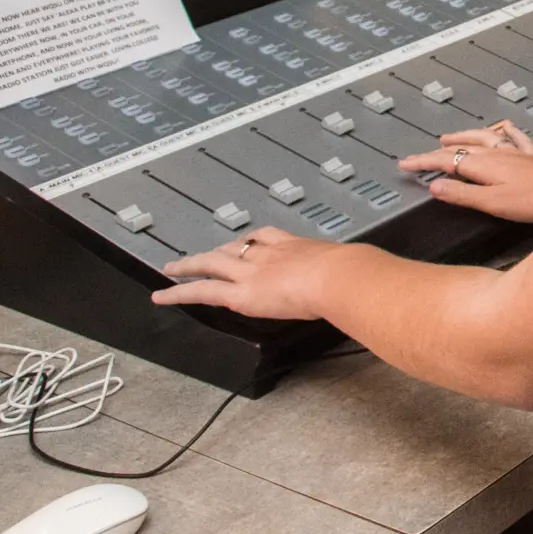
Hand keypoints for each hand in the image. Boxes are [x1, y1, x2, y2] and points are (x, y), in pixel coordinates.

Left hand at [153, 226, 354, 319]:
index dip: (252, 241)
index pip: (268, 238)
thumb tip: (369, 281)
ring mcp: (252, 271)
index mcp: (296, 246)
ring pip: (212, 263)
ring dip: (190, 264)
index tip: (246, 243)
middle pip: (235, 246)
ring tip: (172, 268)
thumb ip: (350, 273)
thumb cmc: (353, 274)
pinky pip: (204, 291)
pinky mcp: (241, 293)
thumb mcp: (352, 267)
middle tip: (199, 255)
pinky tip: (163, 296)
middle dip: (217, 250)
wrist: (339, 277)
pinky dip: (179, 292)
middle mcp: (269, 253)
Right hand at [401, 127, 532, 222]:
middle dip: (436, 151)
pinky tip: (504, 127)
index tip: (404, 164)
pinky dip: (504, 131)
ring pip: (484, 137)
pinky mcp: (532, 157)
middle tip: (418, 156)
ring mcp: (515, 152)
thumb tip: (434, 186)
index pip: (445, 161)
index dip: (423, 163)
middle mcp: (498, 153)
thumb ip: (462, 194)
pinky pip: (515, 138)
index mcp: (484, 165)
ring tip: (448, 137)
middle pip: (460, 148)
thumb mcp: (493, 203)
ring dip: (464, 136)